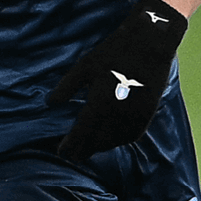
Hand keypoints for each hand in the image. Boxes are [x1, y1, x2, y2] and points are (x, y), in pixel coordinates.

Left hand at [47, 0, 187, 159]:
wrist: (150, 44)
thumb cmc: (114, 52)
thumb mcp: (85, 66)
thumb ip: (67, 87)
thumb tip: (50, 104)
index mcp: (99, 103)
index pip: (81, 132)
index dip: (71, 145)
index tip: (61, 152)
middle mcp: (117, 114)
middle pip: (97, 141)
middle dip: (83, 150)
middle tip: (72, 156)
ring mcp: (134, 115)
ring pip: (114, 141)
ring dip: (100, 148)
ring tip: (89, 151)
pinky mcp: (147, 113)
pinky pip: (132, 135)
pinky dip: (119, 141)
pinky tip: (112, 141)